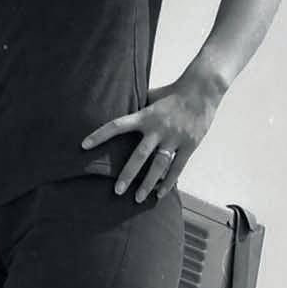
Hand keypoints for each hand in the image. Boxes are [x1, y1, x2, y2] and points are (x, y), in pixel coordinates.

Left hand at [81, 75, 222, 202]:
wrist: (202, 89)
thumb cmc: (173, 92)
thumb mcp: (151, 96)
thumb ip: (137, 108)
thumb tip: (117, 110)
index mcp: (145, 115)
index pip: (117, 125)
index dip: (100, 135)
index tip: (83, 146)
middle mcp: (158, 129)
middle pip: (140, 155)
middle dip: (128, 174)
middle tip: (117, 191)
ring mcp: (175, 138)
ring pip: (159, 165)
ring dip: (148, 184)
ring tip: (138, 198)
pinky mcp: (189, 144)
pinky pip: (178, 167)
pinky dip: (169, 182)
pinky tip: (160, 194)